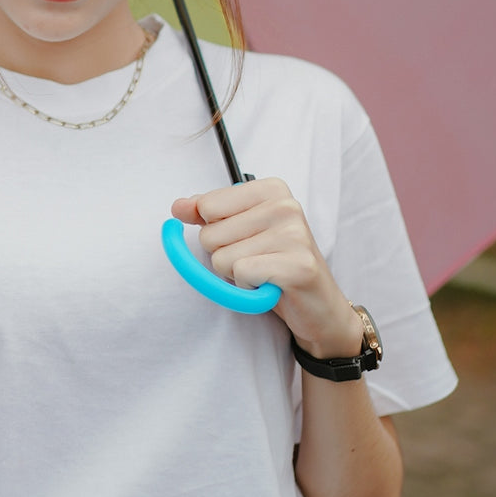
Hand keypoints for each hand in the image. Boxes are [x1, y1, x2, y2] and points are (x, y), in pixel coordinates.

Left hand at [170, 179, 363, 357]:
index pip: (207, 205)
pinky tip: (270, 285)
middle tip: (256, 260)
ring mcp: (294, 234)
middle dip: (224, 255)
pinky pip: (241, 275)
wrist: (318, 306)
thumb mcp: (238, 231)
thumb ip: (206, 214)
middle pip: (210, 234)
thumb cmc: (275, 264)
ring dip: (236, 274)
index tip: (241, 238)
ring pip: (221, 258)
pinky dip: (248, 287)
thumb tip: (177, 207)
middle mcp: (285, 205)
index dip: (214, 230)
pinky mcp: (297, 265)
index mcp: (271, 189)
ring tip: (264, 273)